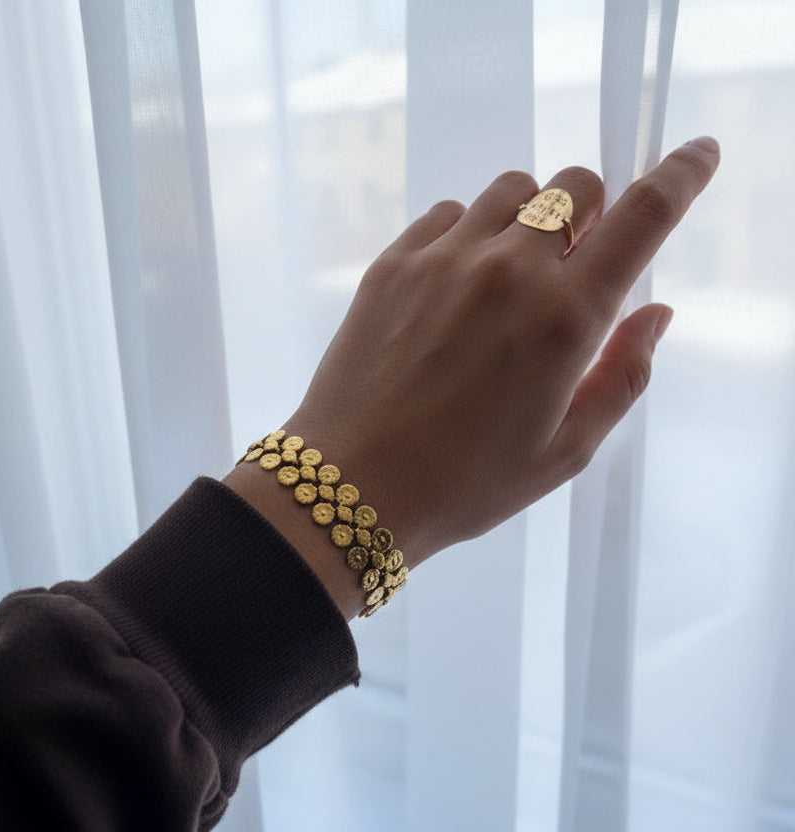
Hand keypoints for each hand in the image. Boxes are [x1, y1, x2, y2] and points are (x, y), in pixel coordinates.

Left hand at [226, 138, 718, 616]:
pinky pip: (447, 212)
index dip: (682, 175)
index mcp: (564, 320)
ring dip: (528, 218)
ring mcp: (444, 259)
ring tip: (507, 275)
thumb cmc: (465, 482)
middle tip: (571, 263)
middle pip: (574, 185)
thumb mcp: (565, 451)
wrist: (352, 486)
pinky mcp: (392, 262)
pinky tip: (454, 285)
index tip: (700, 154)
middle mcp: (508, 271)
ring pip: (511, 189)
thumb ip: (622, 375)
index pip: (643, 217)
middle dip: (590, 211)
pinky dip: (467, 233)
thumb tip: (656, 313)